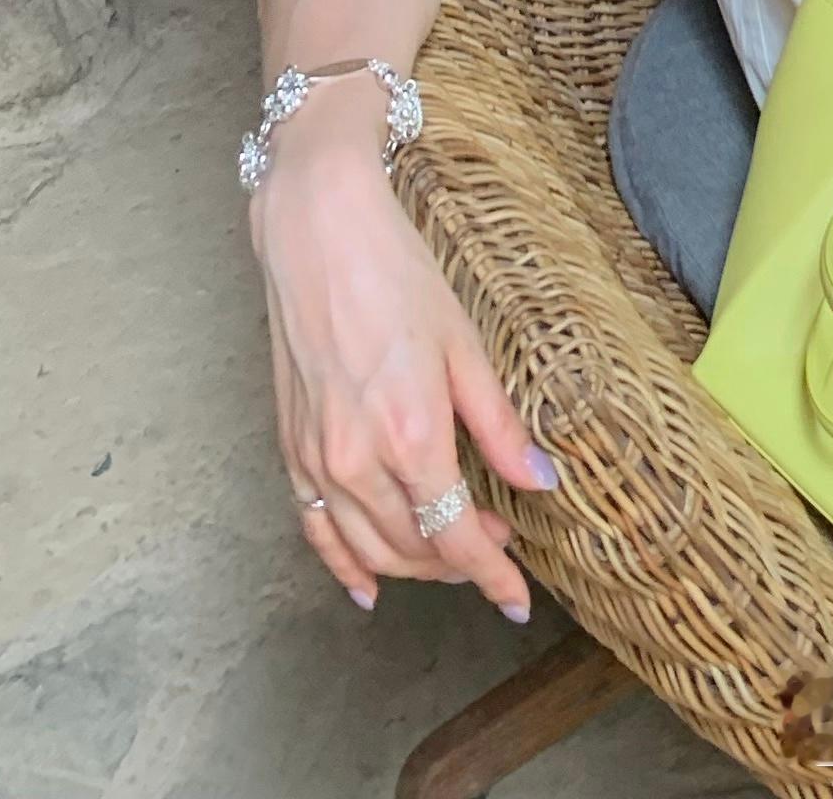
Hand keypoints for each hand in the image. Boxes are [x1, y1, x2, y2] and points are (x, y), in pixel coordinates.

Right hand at [252, 117, 561, 614]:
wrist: (318, 232)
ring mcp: (317, 458)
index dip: (491, 575)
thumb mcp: (464, 345)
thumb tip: (542, 481)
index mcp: (412, 435)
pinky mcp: (290, 446)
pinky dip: (342, 563)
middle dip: (460, 562)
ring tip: (449, 558)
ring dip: (412, 565)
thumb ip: (499, 425)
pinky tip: (366, 585)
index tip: (517, 600)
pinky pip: (316, 528)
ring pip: (368, 547)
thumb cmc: (397, 274)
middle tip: (496, 546)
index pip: (456, 536)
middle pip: (414, 547)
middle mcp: (358, 460)